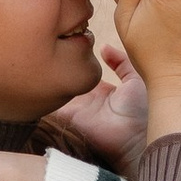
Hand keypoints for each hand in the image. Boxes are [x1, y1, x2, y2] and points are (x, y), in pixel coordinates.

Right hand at [50, 44, 146, 167]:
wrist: (135, 137)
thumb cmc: (141, 111)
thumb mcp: (135, 79)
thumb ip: (121, 61)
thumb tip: (103, 46)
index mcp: (99, 89)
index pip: (81, 72)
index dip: (73, 59)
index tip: (65, 43)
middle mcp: (84, 98)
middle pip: (66, 79)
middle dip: (57, 66)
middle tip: (49, 47)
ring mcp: (74, 107)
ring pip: (56, 90)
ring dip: (48, 77)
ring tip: (40, 57)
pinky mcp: (68, 116)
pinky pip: (51, 104)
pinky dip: (44, 94)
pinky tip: (39, 75)